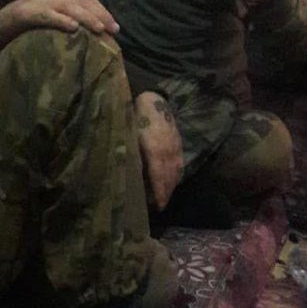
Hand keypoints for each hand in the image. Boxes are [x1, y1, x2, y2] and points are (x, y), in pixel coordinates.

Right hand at [0, 0, 118, 53]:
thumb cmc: (30, 26)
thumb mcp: (53, 19)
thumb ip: (70, 20)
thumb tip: (95, 34)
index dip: (102, 12)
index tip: (115, 28)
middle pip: (82, 1)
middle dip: (99, 15)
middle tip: (112, 30)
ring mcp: (40, 0)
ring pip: (69, 6)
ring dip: (86, 17)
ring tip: (98, 29)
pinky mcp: (28, 11)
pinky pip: (48, 15)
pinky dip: (61, 20)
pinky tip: (73, 28)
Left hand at [134, 91, 182, 209]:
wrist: (152, 100)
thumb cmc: (135, 117)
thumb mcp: (129, 136)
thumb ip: (131, 154)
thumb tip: (126, 174)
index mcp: (154, 149)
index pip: (159, 175)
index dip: (159, 192)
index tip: (158, 206)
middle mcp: (167, 150)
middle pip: (169, 176)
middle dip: (165, 193)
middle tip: (159, 207)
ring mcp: (175, 146)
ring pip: (176, 171)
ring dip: (171, 186)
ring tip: (165, 198)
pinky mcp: (178, 143)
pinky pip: (179, 163)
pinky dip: (176, 175)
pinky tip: (173, 182)